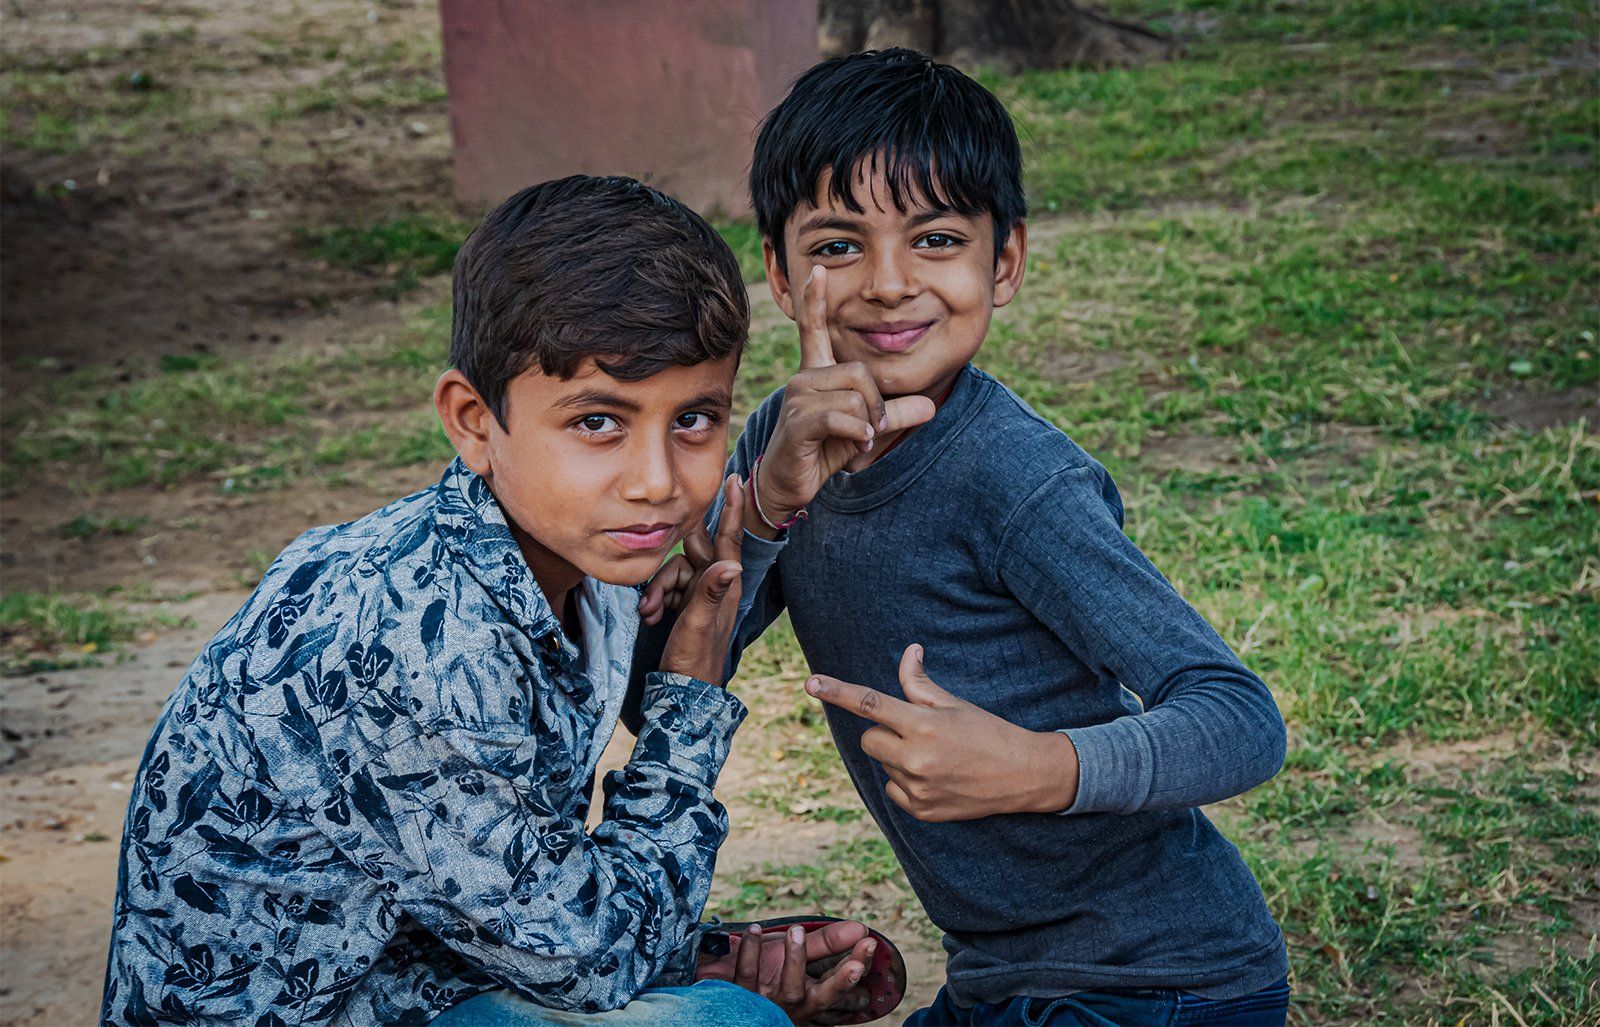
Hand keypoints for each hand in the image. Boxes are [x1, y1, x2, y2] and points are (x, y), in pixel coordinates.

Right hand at [659, 476, 743, 684]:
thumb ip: (711, 593)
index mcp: (726, 585)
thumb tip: (731, 566)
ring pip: (675, 571)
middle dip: (669, 569)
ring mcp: (701, 595)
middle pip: (691, 553)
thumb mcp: (698, 624)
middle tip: (661, 593)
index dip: (731, 508)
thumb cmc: (694, 659)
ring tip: (648, 613)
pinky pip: (669, 588)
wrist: (685, 691)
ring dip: (658, 589)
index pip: (729, 538)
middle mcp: (716, 585)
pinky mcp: (687, 605)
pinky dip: (656, 598)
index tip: (735, 479)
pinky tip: (649, 615)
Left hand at [697, 921, 876, 1024]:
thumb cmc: (765, 976)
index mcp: (809, 999)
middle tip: (857, 961)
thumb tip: (860, 927)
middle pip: (821, 997)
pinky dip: (750, 952)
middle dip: (841, 979)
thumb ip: (826, 943)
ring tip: (798, 930)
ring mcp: (767, 1005)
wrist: (722, 997)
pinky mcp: (740, 1000)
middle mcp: (792, 1006)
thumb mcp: (796, 960)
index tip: (869, 943)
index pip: (839, 985)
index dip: (856, 966)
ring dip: (795, 960)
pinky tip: (755, 929)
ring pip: (788, 989)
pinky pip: (747, 975)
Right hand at [750, 266, 935, 536]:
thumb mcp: (864, 429)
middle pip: (861, 372)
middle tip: (872, 428)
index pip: (814, 329)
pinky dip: (859, 431)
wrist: (789, 485)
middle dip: (877, 404)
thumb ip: (895, 414)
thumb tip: (931, 406)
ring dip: (868, 422)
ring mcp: (798, 398)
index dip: (815, 300)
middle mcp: (805, 378)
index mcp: (817, 372)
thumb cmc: (822, 451)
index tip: (817, 270)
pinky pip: (842, 415)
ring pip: (855, 395)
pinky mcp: (798, 421)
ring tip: (860, 440)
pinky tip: (858, 444)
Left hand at [805, 644, 1080, 820]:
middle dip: (884, 731)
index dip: (837, 691)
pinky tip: (937, 777)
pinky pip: (893, 791)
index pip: (870, 703)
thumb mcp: (955, 704)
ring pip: (883, 764)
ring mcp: (918, 789)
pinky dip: (906, 782)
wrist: (1024, 776)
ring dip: (898, 757)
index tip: (810, 682)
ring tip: (937, 757)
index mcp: (924, 726)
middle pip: (869, 738)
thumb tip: (909, 652)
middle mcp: (916, 759)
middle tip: (916, 731)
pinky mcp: (922, 811)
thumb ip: (920, 683)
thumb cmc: (989, 732)